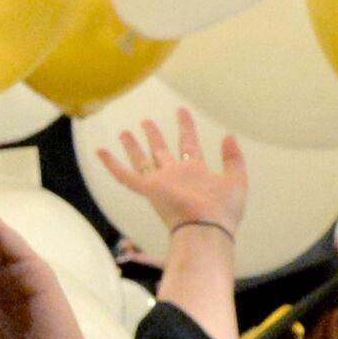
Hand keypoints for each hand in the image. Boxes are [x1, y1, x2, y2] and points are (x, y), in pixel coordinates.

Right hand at [94, 110, 248, 237]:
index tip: (181, 110)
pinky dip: (111, 163)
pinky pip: (125, 175)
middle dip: (154, 136)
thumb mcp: (236, 179)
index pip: (188, 144)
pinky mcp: (147, 189)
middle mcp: (174, 176)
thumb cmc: (223, 210)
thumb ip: (233, 158)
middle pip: (161, 152)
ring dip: (133, 146)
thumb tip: (229, 136)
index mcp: (195, 173)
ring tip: (124, 132)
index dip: (186, 127)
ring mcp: (159, 183)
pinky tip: (101, 151)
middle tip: (146, 121)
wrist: (208, 228)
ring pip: (142, 160)